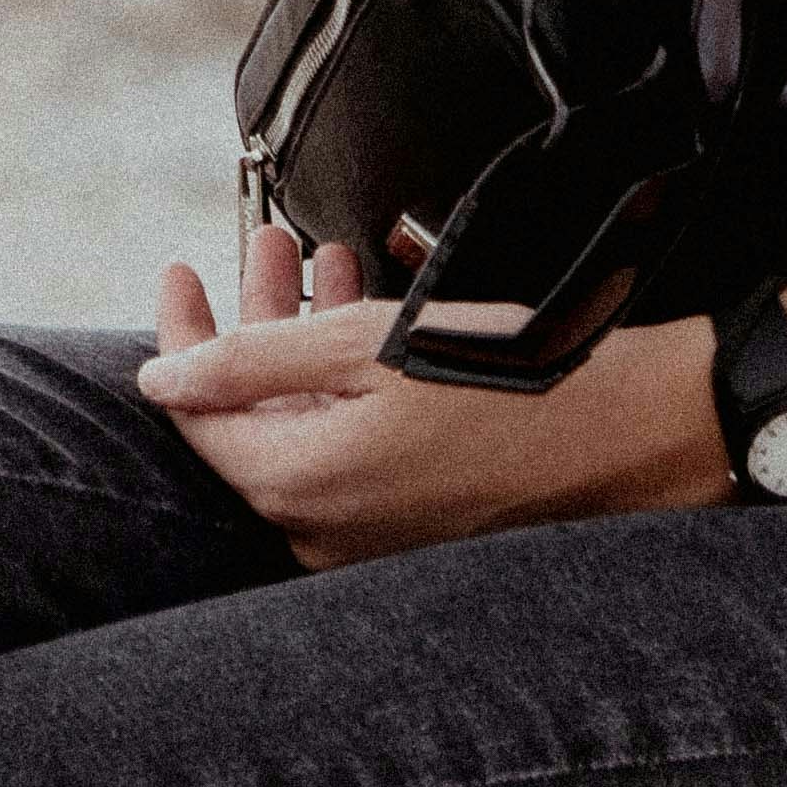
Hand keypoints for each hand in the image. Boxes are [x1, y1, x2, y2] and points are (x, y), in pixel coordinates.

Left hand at [139, 231, 729, 566]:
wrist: (624, 432)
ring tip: (320, 260)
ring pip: (306, 427)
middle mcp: (323, 530)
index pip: (198, 418)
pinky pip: (350, 452)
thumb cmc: (507, 382)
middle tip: (265, 249)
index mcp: (300, 487)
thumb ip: (253, 362)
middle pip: (253, 420)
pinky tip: (366, 319)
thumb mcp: (367, 348)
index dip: (182, 337)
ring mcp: (369, 538)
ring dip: (303, 341)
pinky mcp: (410, 529)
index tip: (179, 273)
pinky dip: (345, 386)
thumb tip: (161, 379)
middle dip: (253, 320)